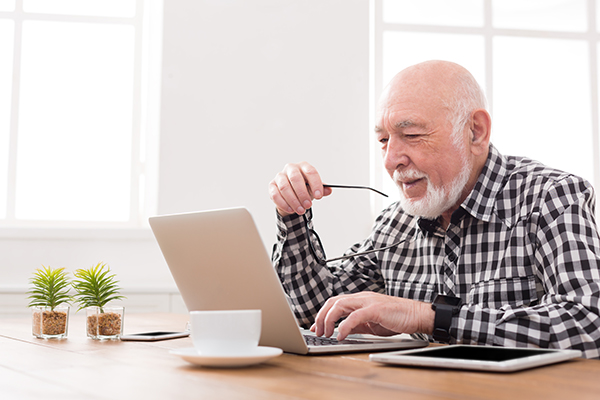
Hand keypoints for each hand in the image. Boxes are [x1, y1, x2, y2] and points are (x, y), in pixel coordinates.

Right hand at [268, 162, 332, 216]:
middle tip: (308, 205)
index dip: (315, 184)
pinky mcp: (272, 185)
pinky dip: (284, 204)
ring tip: (301, 210)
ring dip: (293, 201)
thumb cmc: (305, 188)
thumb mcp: (314, 188)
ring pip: (284, 187)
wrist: (292, 193)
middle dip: (302, 193)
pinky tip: (291, 209)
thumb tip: (329, 190)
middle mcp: (291, 168)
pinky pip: (275, 194)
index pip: (310, 172)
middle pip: (295, 178)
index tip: (319, 196)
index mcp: (303, 166)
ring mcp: (280, 176)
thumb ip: (322, 190)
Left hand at [310, 292, 434, 340]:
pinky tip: (340, 336)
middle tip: (318, 332)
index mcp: (360, 300)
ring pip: (340, 305)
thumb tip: (341, 331)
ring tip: (327, 334)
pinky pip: (354, 316)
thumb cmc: (397, 318)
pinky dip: (344, 326)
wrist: (416, 315)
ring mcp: (368, 302)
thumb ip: (356, 325)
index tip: (316, 327)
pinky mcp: (375, 309)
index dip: (323, 314)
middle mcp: (361, 298)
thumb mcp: (371, 324)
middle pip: (333, 302)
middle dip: (321, 316)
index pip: (335, 303)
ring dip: (329, 320)